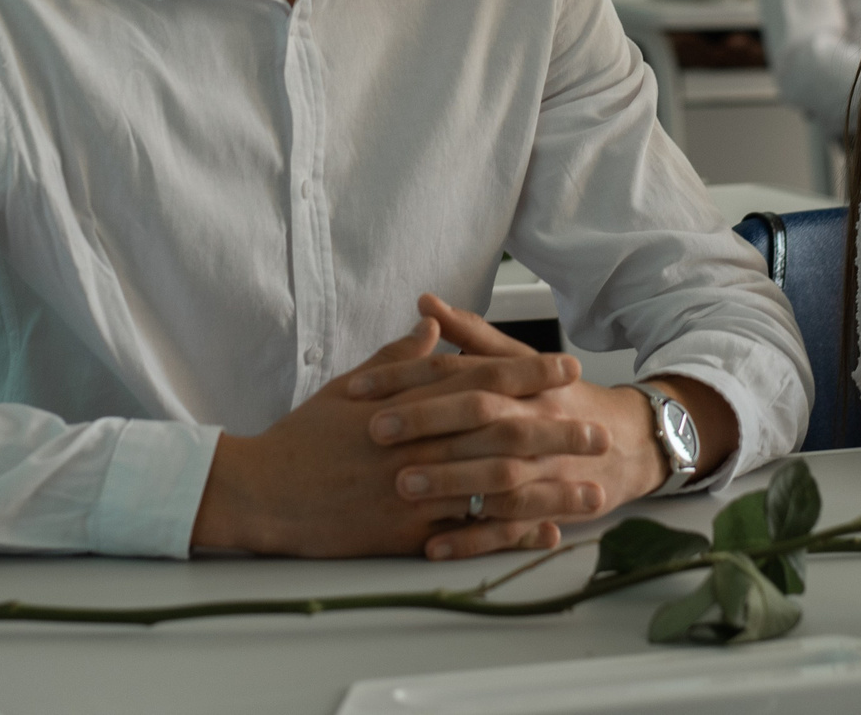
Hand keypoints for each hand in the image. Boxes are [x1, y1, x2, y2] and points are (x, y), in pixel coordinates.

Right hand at [191, 312, 604, 559]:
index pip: (477, 381)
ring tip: (589, 488)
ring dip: (546, 488)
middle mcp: (416, 444)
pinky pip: (469, 534)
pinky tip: (543, 533)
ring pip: (493, 489)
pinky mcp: (405, 533)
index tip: (566, 369)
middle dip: (553, 430)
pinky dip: (508, 534)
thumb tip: (431, 325)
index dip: (526, 374)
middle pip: (498, 433)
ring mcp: (413, 491)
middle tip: (597, 430)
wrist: (263, 493)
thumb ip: (397, 359)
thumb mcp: (347, 387)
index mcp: (406, 404)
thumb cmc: (303, 438)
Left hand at [358, 296, 669, 560]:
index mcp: (521, 382)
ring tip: (401, 486)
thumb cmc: (560, 400)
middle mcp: (534, 420)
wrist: (626, 443)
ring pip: (496, 473)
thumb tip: (425, 304)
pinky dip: (474, 538)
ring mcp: (544, 467)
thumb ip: (472, 336)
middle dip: (428, 422)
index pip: (458, 372)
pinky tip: (434, 545)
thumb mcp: (520, 361)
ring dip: (450, 481)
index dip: (407, 378)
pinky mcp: (548, 509)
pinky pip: (510, 527)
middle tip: (374, 430)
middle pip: (480, 417)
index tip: (359, 388)